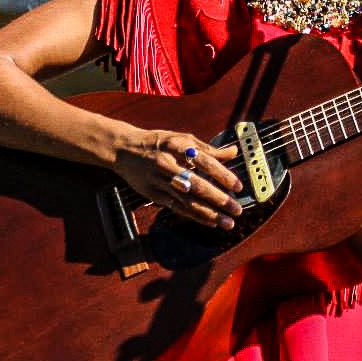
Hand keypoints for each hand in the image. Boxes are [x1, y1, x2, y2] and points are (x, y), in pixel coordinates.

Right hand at [113, 129, 242, 228]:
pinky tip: (211, 222)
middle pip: (196, 185)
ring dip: (210, 213)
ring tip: (228, 222)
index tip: (238, 186)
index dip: (222, 174)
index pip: (204, 162)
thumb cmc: (158, 142)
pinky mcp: (153, 194)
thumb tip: (233, 152)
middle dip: (219, 199)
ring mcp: (159, 181)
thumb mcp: (181, 138)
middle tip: (237, 209)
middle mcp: (167, 164)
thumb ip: (208, 148)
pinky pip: (177, 208)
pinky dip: (195, 216)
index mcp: (177, 146)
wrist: (123, 149)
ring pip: (187, 201)